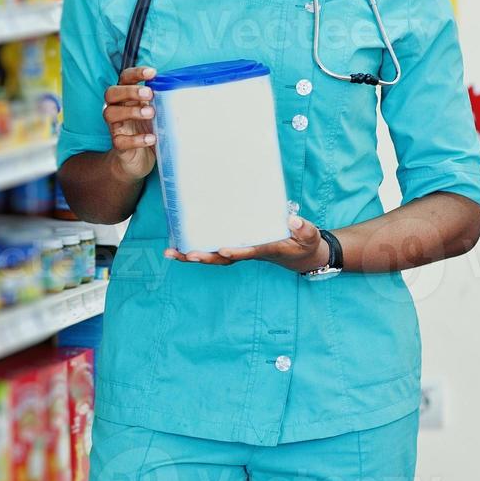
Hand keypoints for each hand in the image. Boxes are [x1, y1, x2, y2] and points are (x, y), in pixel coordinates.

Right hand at [103, 66, 158, 181]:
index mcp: (126, 97)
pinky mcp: (118, 145)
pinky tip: (151, 139)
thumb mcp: (156, 113)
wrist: (137, 161)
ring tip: (151, 114)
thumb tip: (189, 91)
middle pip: (111, 93)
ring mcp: (116, 127)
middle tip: (149, 95)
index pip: (124, 79)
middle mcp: (117, 109)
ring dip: (131, 111)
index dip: (135, 73)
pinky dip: (136, 139)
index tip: (152, 73)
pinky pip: (119, 141)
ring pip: (109, 114)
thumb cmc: (148, 130)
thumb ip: (163, 102)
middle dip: (129, 91)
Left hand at [165, 215, 329, 272]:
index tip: (224, 251)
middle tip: (188, 255)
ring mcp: (241, 250)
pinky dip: (195, 249)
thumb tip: (292, 220)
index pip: (251, 252)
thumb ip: (303, 229)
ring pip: (214, 257)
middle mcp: (250, 252)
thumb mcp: (309, 236)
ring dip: (193, 256)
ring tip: (170, 253)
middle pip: (225, 259)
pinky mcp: (236, 246)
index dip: (238, 252)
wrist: (300, 254)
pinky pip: (213, 250)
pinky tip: (177, 246)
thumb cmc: (304, 243)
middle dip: (206, 258)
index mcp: (268, 249)